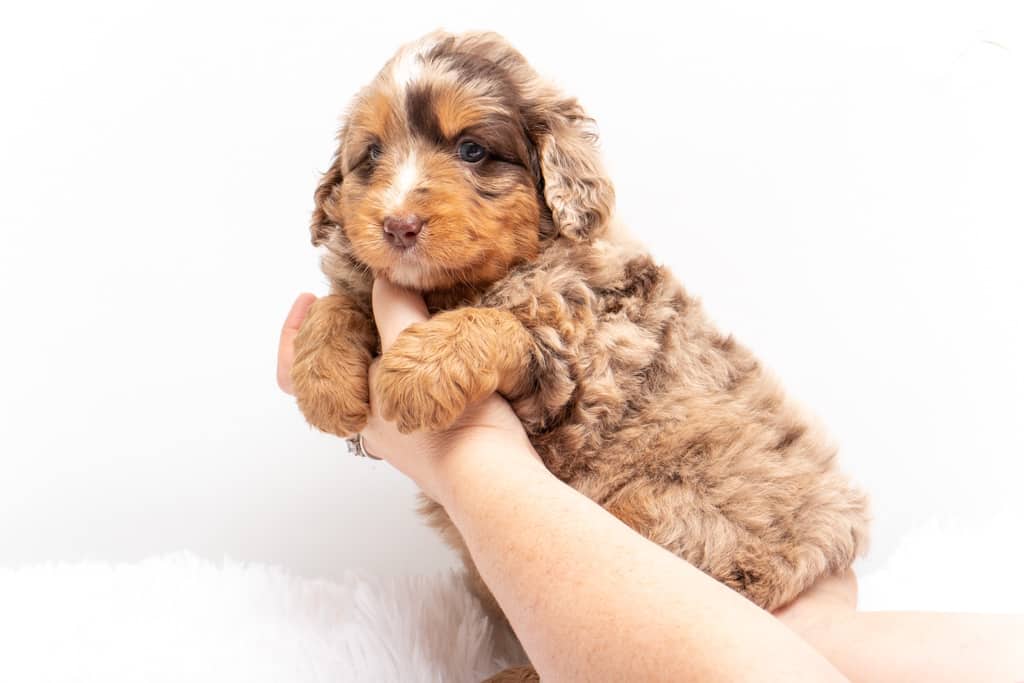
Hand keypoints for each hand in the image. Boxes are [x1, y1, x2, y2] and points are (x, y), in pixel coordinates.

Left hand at [277, 281, 536, 501]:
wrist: (492, 480)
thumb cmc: (448, 425)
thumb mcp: (415, 350)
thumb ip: (394, 309)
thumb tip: (383, 279)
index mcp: (350, 404)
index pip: (293, 372)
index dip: (294, 332)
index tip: (313, 298)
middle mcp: (367, 424)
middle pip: (336, 371)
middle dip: (349, 330)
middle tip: (371, 296)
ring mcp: (399, 434)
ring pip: (375, 381)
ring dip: (384, 345)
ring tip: (410, 312)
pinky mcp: (432, 436)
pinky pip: (406, 393)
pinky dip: (411, 364)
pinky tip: (438, 346)